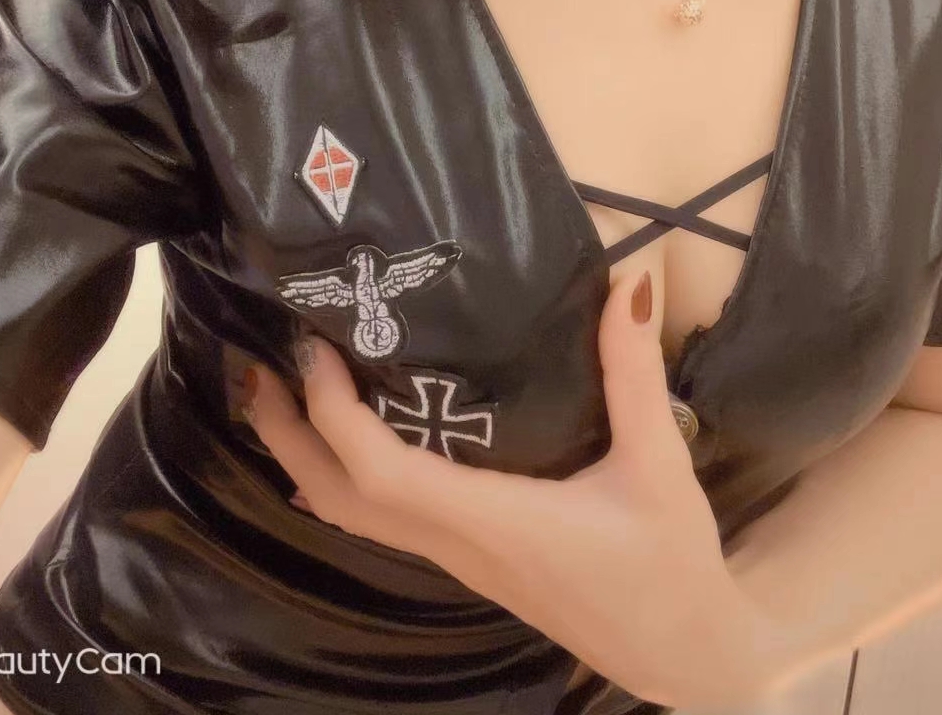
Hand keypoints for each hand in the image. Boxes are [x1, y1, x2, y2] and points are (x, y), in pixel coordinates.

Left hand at [241, 274, 779, 707]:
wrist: (683, 657)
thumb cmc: (669, 566)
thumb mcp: (659, 465)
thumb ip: (634, 374)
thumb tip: (624, 283)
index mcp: (490, 521)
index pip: (381, 474)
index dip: (334, 414)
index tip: (315, 348)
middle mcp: (454, 544)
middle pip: (339, 499)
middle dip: (288, 433)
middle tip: (258, 363)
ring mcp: (455, 560)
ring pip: (351, 515)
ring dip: (304, 454)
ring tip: (282, 392)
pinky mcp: (466, 560)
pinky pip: (378, 519)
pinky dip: (339, 475)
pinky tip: (343, 441)